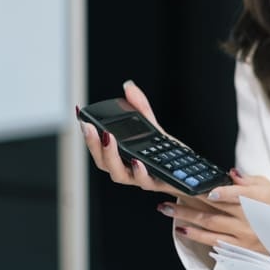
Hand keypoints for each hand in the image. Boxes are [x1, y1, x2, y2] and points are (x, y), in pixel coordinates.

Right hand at [78, 80, 180, 195]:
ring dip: (111, 156)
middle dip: (93, 144)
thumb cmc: (165, 153)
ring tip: (108, 138)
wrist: (188, 172)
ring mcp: (140, 177)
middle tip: (89, 127)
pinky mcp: (157, 183)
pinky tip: (137, 160)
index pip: (98, 147)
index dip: (87, 134)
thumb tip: (128, 86)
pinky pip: (144, 181)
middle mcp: (126, 169)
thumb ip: (140, 108)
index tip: (81, 117)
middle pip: (103, 162)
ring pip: (118, 174)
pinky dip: (139, 172)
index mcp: (121, 157)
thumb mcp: (152, 127)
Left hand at [162, 169, 269, 254]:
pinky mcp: (237, 247)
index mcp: (255, 199)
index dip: (221, 192)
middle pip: (213, 207)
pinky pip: (213, 240)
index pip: (236, 194)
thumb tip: (230, 174)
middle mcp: (247, 217)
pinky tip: (182, 229)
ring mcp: (241, 233)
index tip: (205, 189)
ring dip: (185, 217)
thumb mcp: (267, 187)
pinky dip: (196, 235)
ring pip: (209, 224)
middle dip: (188, 200)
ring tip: (167, 210)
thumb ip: (247, 180)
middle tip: (167, 194)